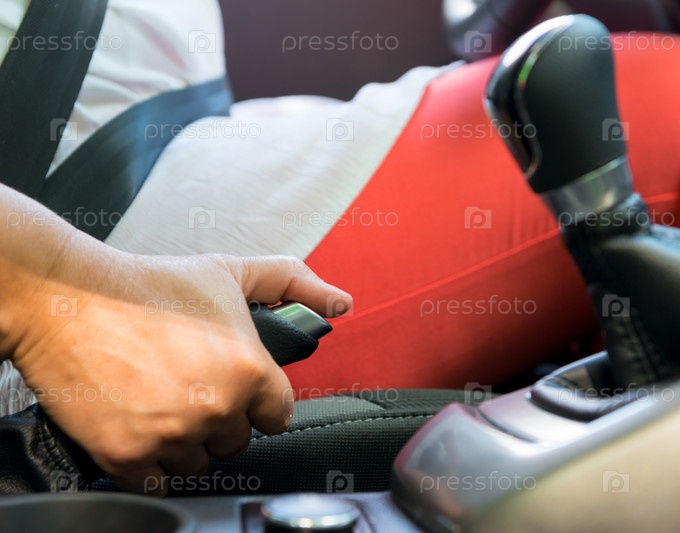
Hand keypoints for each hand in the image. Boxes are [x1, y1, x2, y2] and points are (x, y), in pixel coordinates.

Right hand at [9, 244, 350, 494]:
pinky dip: (150, 462)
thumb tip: (339, 303)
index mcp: (249, 368)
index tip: (242, 392)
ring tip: (163, 401)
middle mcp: (216, 406)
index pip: (279, 414)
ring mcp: (172, 435)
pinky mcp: (128, 455)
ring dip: (186, 441)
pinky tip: (142, 426)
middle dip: (222, 418)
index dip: (259, 401)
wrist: (70, 299)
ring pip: (199, 462)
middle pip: (238, 440)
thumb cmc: (149, 285)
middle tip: (193, 386)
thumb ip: (293, 284)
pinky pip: (157, 482)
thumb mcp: (231, 273)